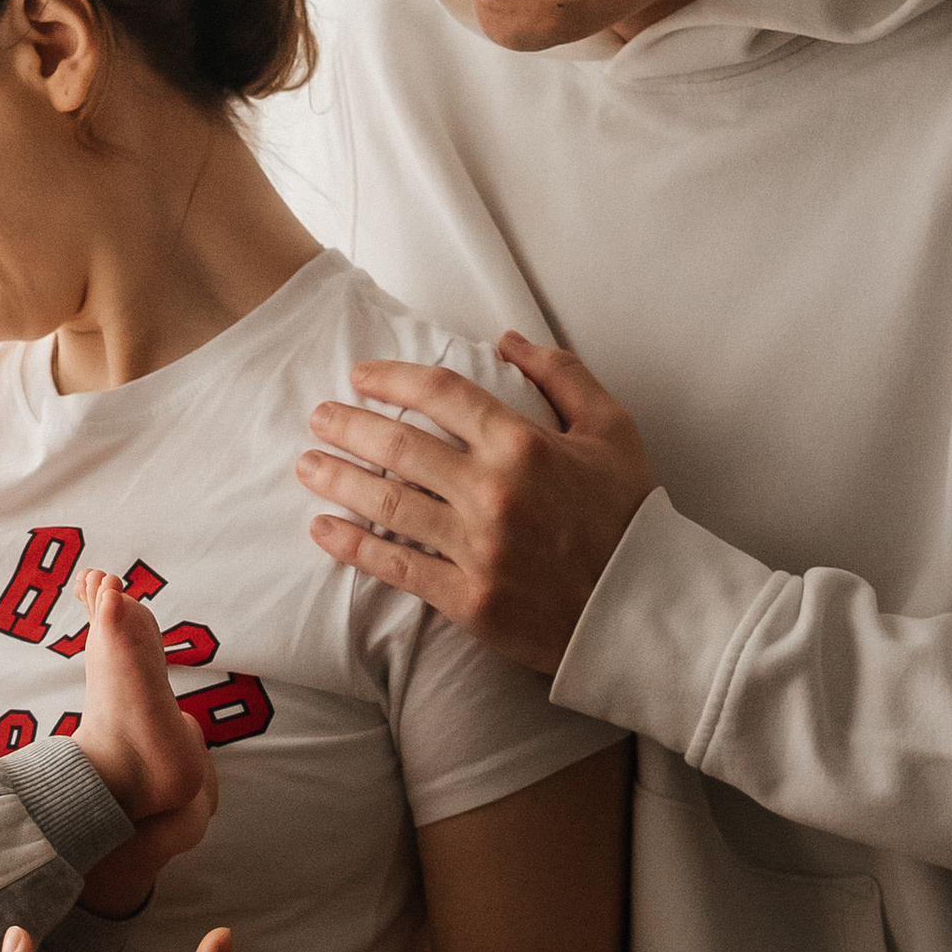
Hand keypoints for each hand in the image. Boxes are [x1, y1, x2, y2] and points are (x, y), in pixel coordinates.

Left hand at [296, 333, 657, 674]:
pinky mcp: (468, 599)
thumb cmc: (629, 516)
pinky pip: (397, 566)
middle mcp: (494, 491)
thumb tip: (507, 340)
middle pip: (399, 446)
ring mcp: (477, 548)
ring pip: (389, 503)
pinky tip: (323, 529)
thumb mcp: (612, 430)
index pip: (441, 393)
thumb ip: (561, 375)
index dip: (392, 379)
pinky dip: (353, 546)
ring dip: (339, 480)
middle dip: (348, 426)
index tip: (361, 375)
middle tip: (318, 416)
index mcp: (525, 444)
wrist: (644, 612)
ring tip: (307, 465)